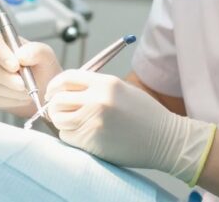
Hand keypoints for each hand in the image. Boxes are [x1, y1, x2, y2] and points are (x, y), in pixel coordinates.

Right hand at [0, 34, 61, 117]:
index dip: (1, 54)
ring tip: (29, 90)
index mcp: (5, 44)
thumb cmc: (44, 68)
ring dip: (13, 91)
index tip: (15, 65)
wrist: (46, 90)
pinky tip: (23, 97)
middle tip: (24, 84)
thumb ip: (35, 51)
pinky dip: (13, 100)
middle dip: (8, 77)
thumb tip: (20, 56)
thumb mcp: (46, 56)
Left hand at [44, 70, 215, 185]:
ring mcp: (94, 121)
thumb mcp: (121, 90)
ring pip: (59, 120)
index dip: (55, 85)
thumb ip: (94, 87)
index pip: (67, 77)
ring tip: (74, 124)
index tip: (52, 92)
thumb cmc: (144, 115)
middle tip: (59, 111)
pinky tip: (85, 136)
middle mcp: (97, 99)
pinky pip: (69, 137)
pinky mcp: (93, 141)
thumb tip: (66, 92)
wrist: (166, 139)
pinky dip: (71, 137)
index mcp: (105, 83)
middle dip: (55, 106)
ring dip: (62, 123)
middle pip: (58, 100)